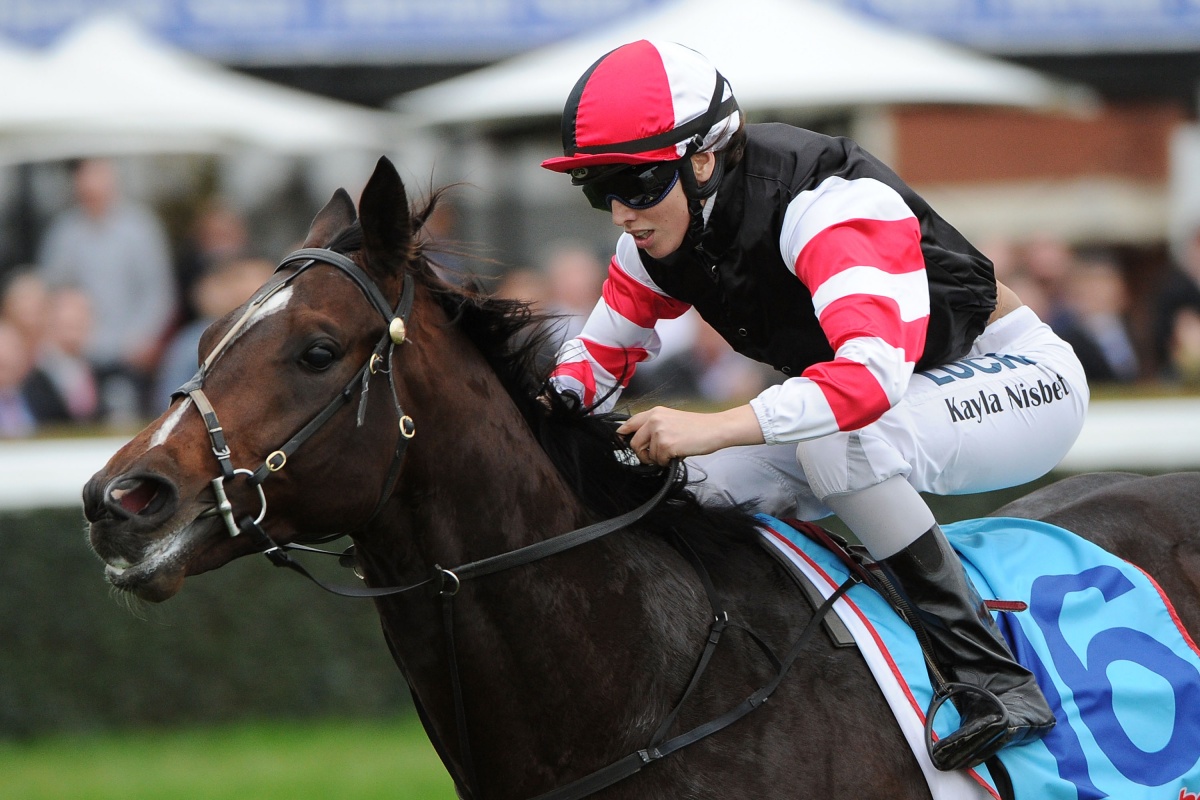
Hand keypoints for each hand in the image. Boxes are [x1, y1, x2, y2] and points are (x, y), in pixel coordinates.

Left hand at [616, 404, 764, 465]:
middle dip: (643, 454)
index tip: (620, 439)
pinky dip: (668, 462)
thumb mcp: (672, 420)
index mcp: (655, 412)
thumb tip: (640, 440)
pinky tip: (679, 453)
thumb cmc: (697, 427)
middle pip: (634, 443)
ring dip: (659, 458)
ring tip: (674, 451)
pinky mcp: (666, 445)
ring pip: (647, 454)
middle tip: (656, 456)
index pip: (630, 423)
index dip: (623, 433)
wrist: (715, 429)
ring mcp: (659, 432)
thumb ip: (654, 426)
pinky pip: (659, 461)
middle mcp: (654, 420)